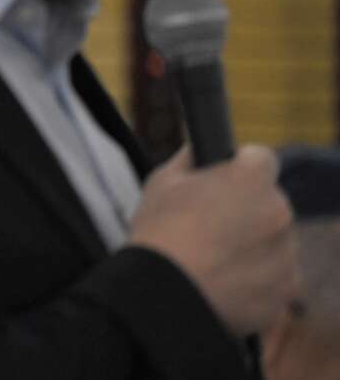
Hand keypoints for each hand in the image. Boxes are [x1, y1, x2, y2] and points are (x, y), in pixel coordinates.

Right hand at [129, 145, 299, 336]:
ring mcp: (286, 254)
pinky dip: (258, 280)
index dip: (240, 167)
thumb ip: (188, 162)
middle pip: (270, 203)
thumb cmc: (159, 232)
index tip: (223, 180)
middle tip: (211, 225)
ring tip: (214, 260)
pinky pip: (277, 278)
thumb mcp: (162, 182)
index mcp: (251, 180)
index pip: (261, 159)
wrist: (162, 293)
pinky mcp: (286, 290)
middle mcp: (279, 213)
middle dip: (247, 209)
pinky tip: (225, 282)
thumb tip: (197, 152)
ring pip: (274, 242)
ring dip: (254, 245)